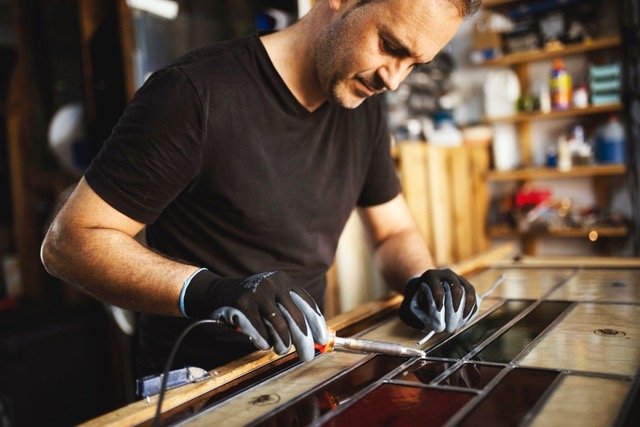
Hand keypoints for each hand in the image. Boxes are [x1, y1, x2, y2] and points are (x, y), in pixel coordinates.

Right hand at [181, 270, 327, 360]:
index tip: (322, 340)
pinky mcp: (242, 305)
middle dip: (304, 341)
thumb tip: (314, 338)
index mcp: (284, 281)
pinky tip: (264, 343)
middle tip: (307, 356)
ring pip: (279, 328)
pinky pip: (261, 333)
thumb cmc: (252, 301)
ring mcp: (257, 293)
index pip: (307, 304)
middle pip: (296, 318)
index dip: (317, 324)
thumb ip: (290, 312)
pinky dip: (265, 343)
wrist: (217, 292)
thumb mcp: (272, 298)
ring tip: (281, 350)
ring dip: (283, 345)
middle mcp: (272, 284)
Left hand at [398, 268, 478, 332]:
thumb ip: (413, 317)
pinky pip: (475, 298)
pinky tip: (463, 322)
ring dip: (464, 313)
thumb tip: (427, 326)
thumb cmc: (416, 300)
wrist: (425, 288)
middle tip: (449, 329)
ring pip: (468, 294)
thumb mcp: (408, 307)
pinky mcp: (468, 287)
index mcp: (430, 276)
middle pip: (456, 291)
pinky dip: (471, 312)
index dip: (440, 309)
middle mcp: (447, 274)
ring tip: (457, 326)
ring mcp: (459, 279)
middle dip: (453, 313)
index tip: (438, 324)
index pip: (439, 292)